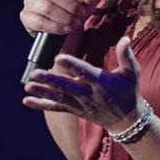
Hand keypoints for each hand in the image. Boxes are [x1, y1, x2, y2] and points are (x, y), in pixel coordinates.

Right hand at [19, 0, 101, 37]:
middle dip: (71, 5)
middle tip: (81, 13)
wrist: (66, 24)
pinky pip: (39, 22)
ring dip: (65, 17)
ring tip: (75, 22)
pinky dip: (55, 27)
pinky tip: (66, 29)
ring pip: (46, 7)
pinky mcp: (25, 16)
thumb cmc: (76, 5)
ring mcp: (28, 0)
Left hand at [22, 36, 144, 132]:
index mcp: (101, 82)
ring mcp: (80, 104)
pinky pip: (56, 108)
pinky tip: (26, 101)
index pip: (85, 72)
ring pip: (59, 98)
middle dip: (50, 80)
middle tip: (35, 73)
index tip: (59, 57)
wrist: (127, 121)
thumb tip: (124, 38)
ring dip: (42, 92)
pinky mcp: (75, 110)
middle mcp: (88, 94)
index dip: (72, 65)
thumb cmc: (129, 92)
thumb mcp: (132, 73)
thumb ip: (126, 56)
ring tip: (27, 87)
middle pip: (67, 87)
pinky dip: (41, 105)